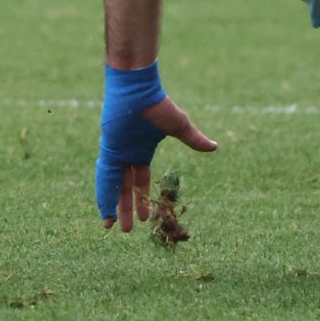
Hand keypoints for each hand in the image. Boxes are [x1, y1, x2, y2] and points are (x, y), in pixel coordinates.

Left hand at [96, 64, 216, 230]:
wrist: (140, 90)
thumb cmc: (159, 105)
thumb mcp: (179, 127)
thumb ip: (194, 140)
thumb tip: (214, 147)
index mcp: (141, 152)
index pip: (139, 182)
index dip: (142, 199)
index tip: (144, 218)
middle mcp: (126, 156)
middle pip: (124, 189)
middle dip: (126, 209)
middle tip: (126, 231)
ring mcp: (116, 154)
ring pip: (113, 187)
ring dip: (113, 206)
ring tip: (112, 227)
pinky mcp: (109, 151)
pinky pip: (105, 177)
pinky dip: (105, 193)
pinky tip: (105, 209)